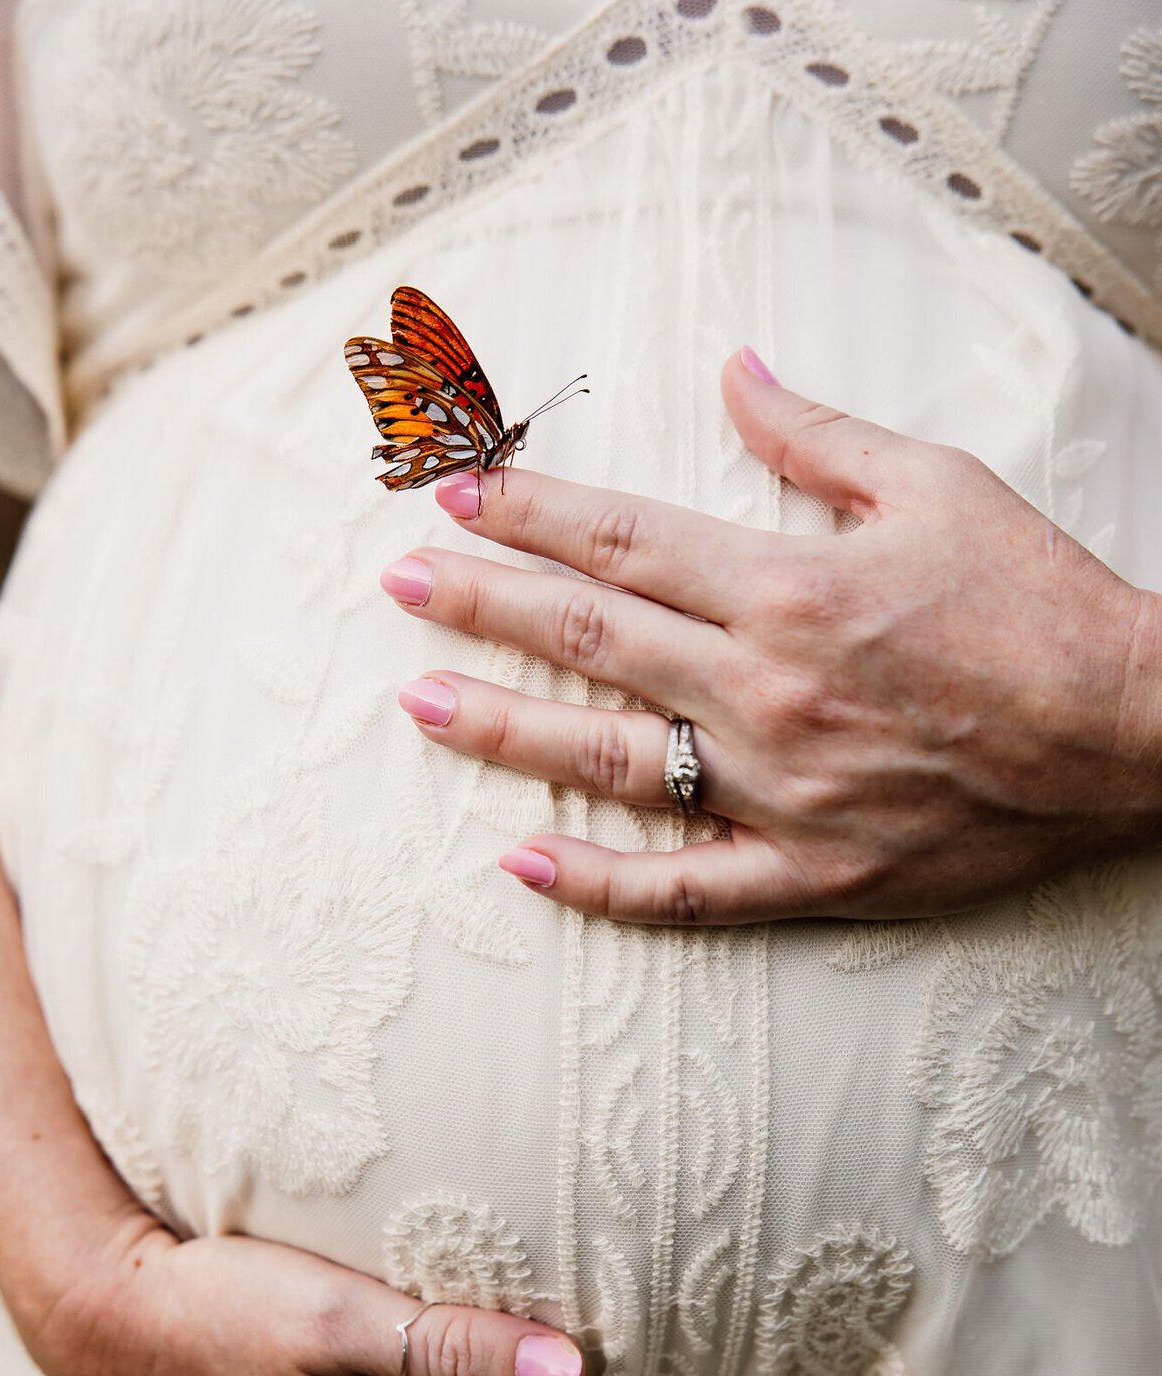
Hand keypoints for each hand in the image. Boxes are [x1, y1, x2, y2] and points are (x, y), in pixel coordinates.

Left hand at [382, 349, 1161, 923]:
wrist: (1133, 734)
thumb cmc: (1041, 604)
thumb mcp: (938, 486)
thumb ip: (818, 437)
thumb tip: (736, 372)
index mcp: (790, 586)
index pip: (625, 540)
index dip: (528, 513)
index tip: (456, 496)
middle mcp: (765, 689)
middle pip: (591, 637)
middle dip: (483, 603)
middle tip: (399, 585)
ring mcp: (779, 792)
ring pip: (608, 761)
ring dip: (504, 731)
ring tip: (422, 706)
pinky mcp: (811, 874)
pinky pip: (685, 889)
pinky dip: (602, 885)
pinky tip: (523, 867)